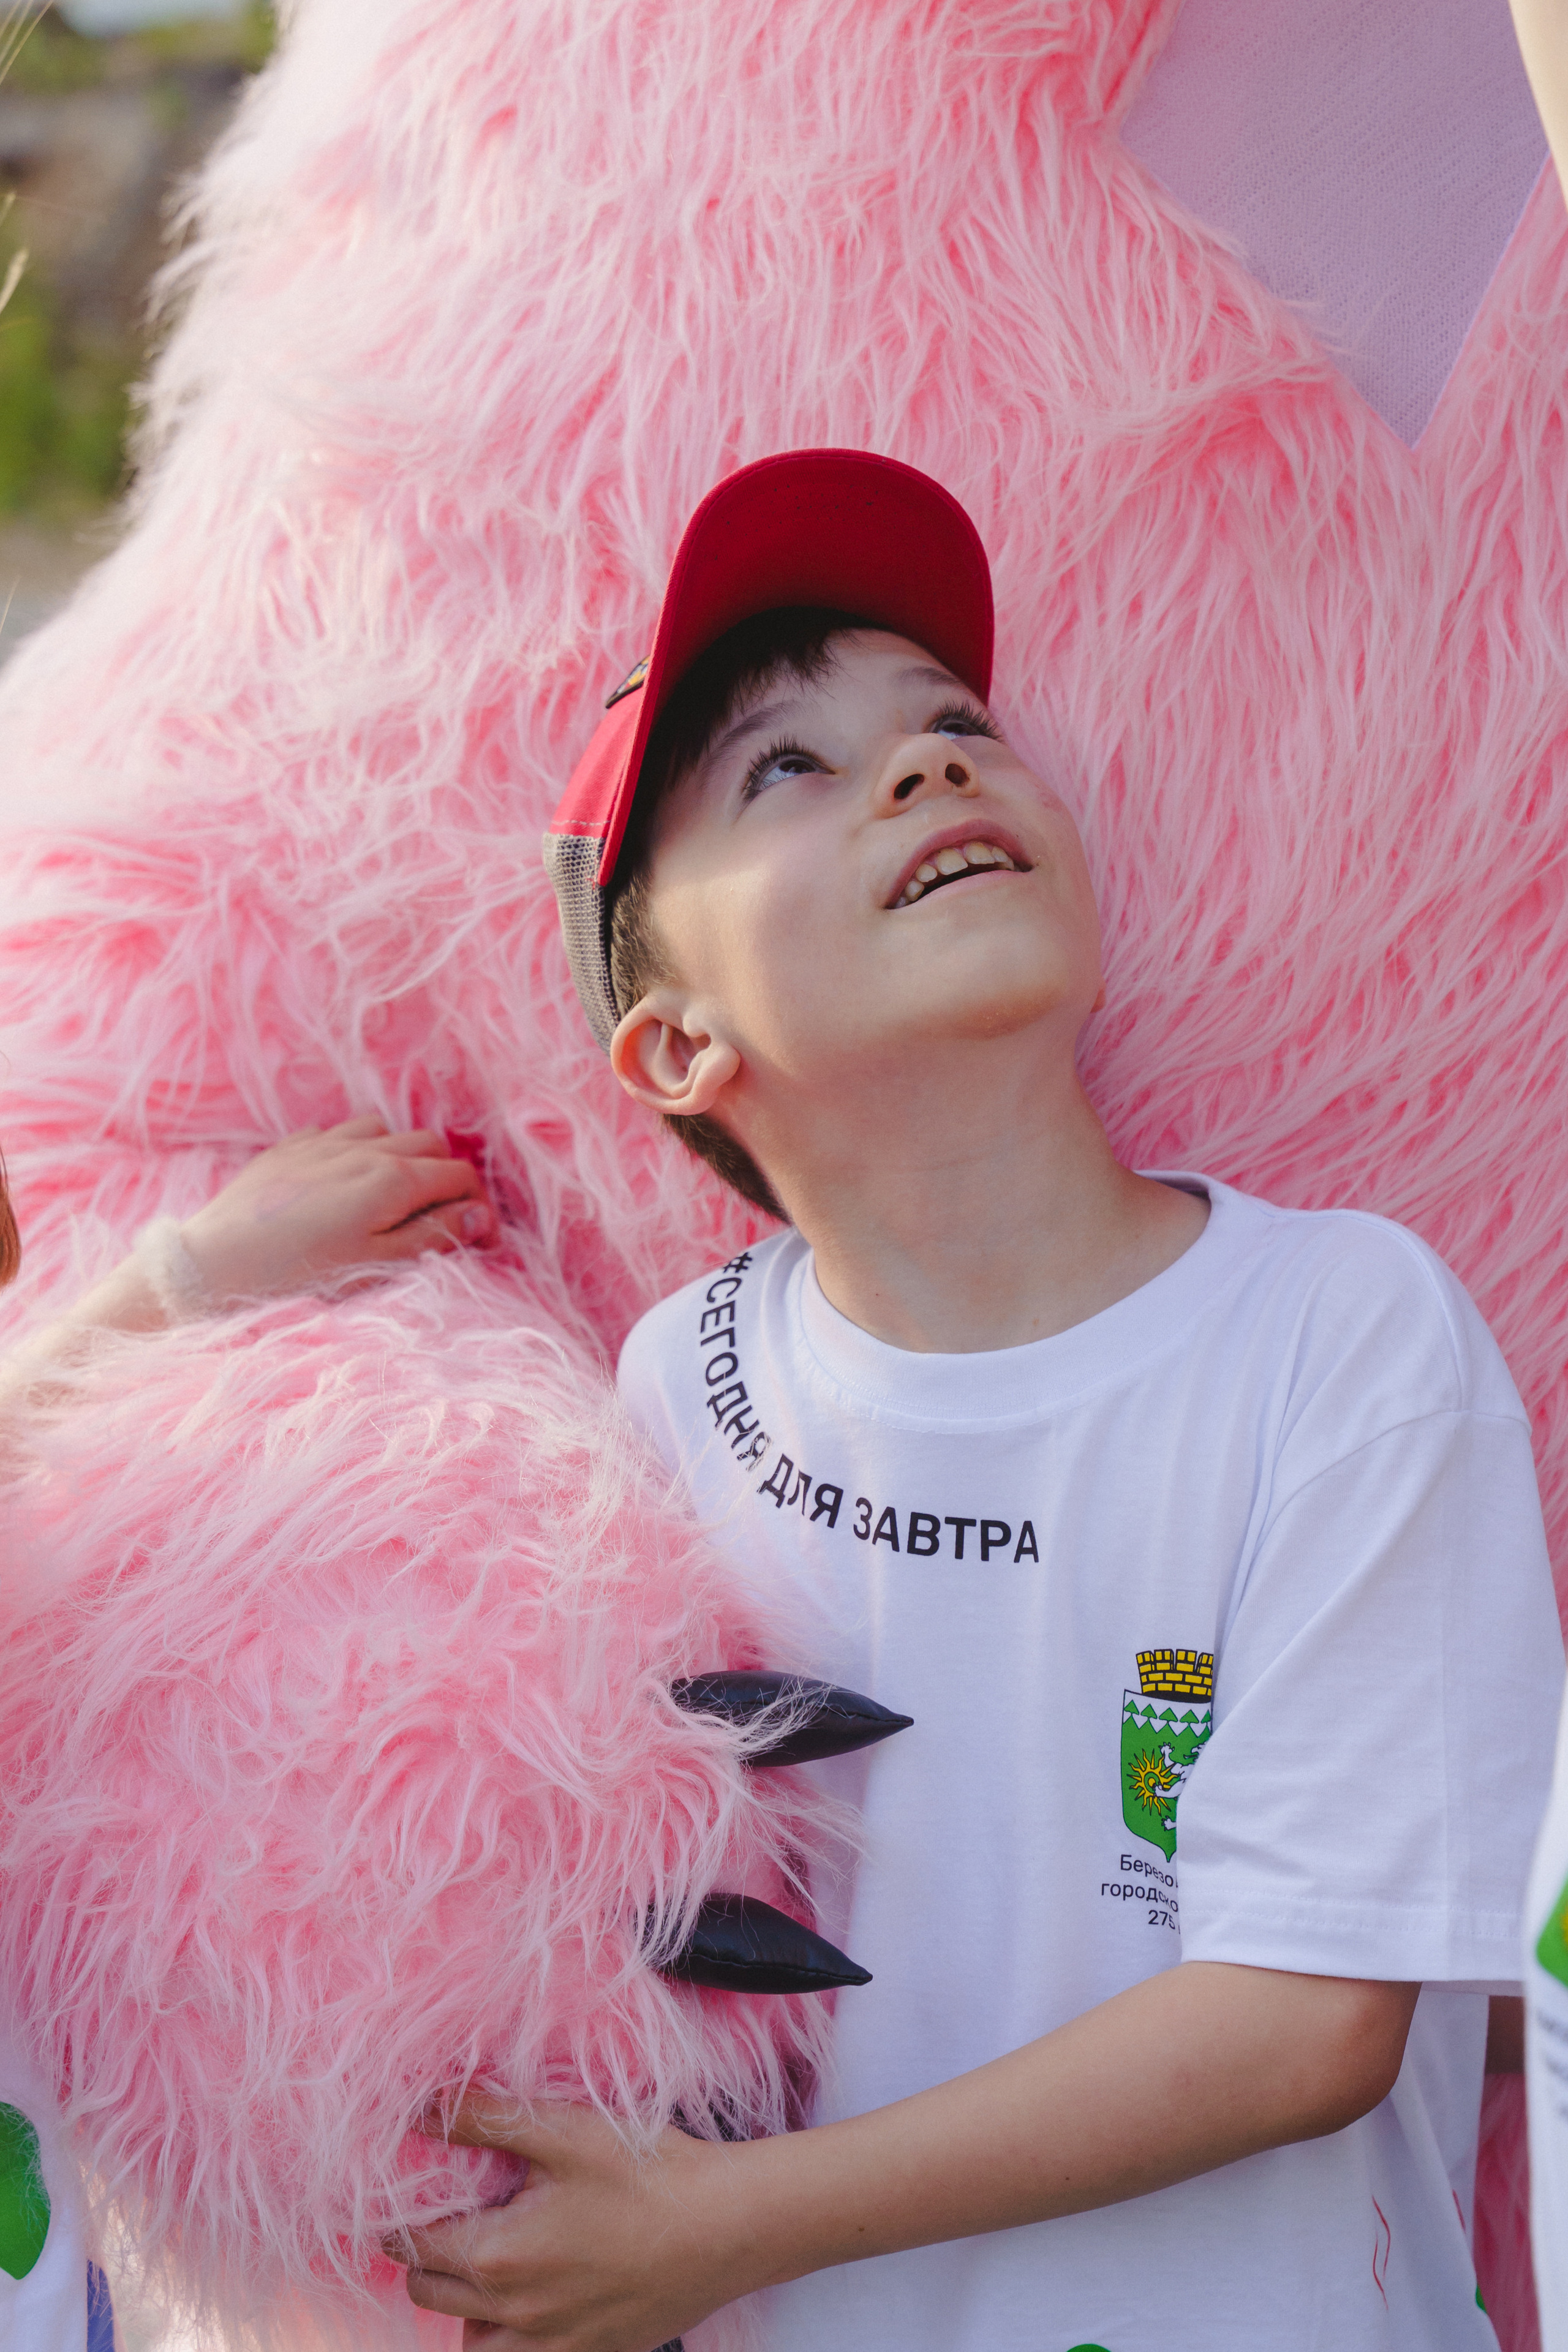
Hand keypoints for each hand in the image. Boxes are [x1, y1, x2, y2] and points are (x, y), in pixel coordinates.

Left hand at [179, 1115, 496, 1305]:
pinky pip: (335, 1132)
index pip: (459, 1176)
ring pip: (384, 1128)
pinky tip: (343, 1180)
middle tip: (439, 1217)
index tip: (478, 1240)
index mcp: (392, 1179)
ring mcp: (323, 1143)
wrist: (215, 1266)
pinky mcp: (287, 1149)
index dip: (478, 1206)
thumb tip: (478, 1216)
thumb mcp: (377, 1266)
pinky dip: (354, 1150)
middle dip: (445, 1176)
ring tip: (392, 1194)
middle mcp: (363, 1149)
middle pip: (430, 1143)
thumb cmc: (300, 1276)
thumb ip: (433, 1237)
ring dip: (400, 1154)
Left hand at [387, 2095, 752, 2351]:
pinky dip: (505, 2335)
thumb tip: (418, 2107)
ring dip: (462, 2303)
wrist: (728, 2227)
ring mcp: (551, 2347)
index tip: (406, 2185)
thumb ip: (483, 2118)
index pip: (408, 2244)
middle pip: (426, 2292)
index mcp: (499, 2256)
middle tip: (449, 2211)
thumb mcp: (565, 2130)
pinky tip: (528, 2295)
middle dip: (424, 2253)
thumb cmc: (649, 2172)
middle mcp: (514, 2315)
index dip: (396, 2211)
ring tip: (486, 2257)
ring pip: (467, 2341)